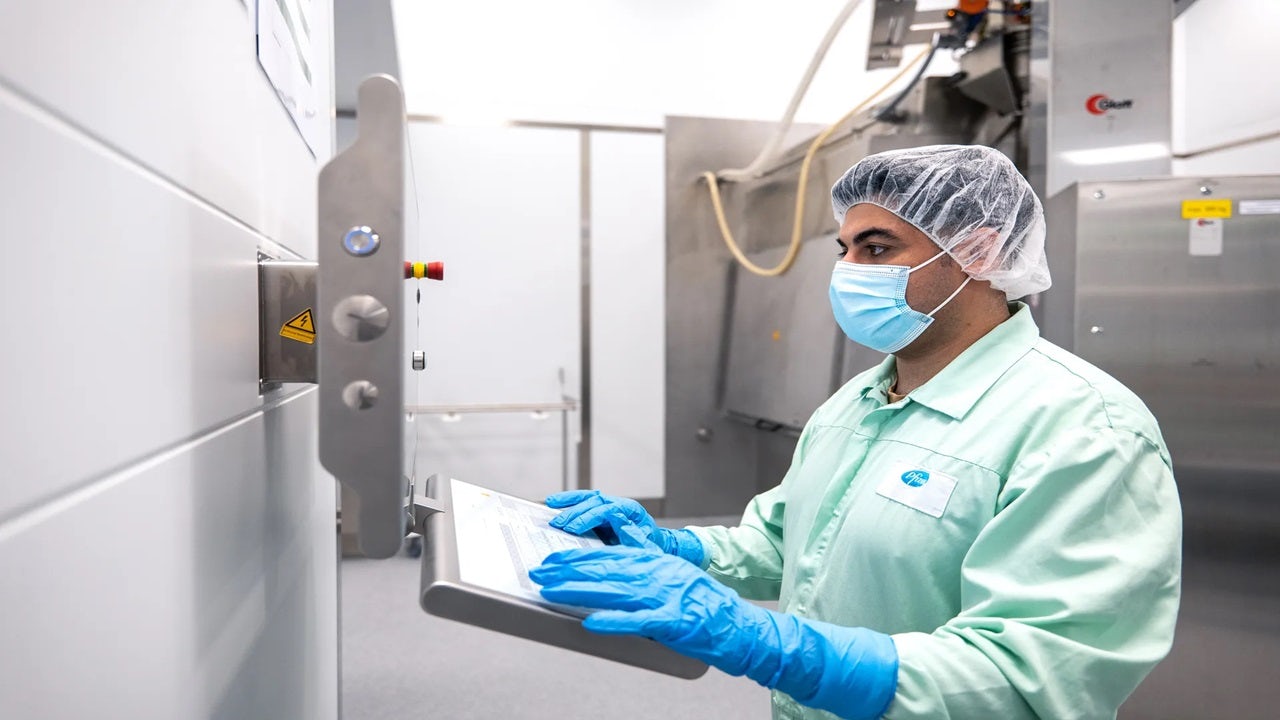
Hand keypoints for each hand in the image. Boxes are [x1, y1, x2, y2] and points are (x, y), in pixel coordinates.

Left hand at [529, 546, 897, 719]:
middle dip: (568, 569)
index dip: (577, 555)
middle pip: (606, 566)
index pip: (610, 553)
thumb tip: (605, 581)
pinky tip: (589, 621)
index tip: (551, 558)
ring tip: (550, 590)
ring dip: (578, 589)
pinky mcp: (675, 620)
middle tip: (539, 572)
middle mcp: (662, 572)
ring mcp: (668, 595)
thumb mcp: (674, 583)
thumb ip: (643, 579)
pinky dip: (613, 620)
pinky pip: (638, 620)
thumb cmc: (709, 611)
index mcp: (660, 561)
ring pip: (614, 588)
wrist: (745, 630)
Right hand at [546, 490, 704, 564]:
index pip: (607, 509)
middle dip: (575, 512)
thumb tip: (619, 527)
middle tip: (558, 524)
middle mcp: (619, 504)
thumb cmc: (650, 546)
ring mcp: (610, 504)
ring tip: (551, 506)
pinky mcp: (601, 509)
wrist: (655, 544)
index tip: (574, 528)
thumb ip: (633, 537)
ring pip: (587, 497)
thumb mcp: (645, 545)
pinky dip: (569, 501)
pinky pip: (584, 501)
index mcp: (631, 510)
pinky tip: (554, 502)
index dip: (589, 518)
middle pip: (594, 502)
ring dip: (568, 501)